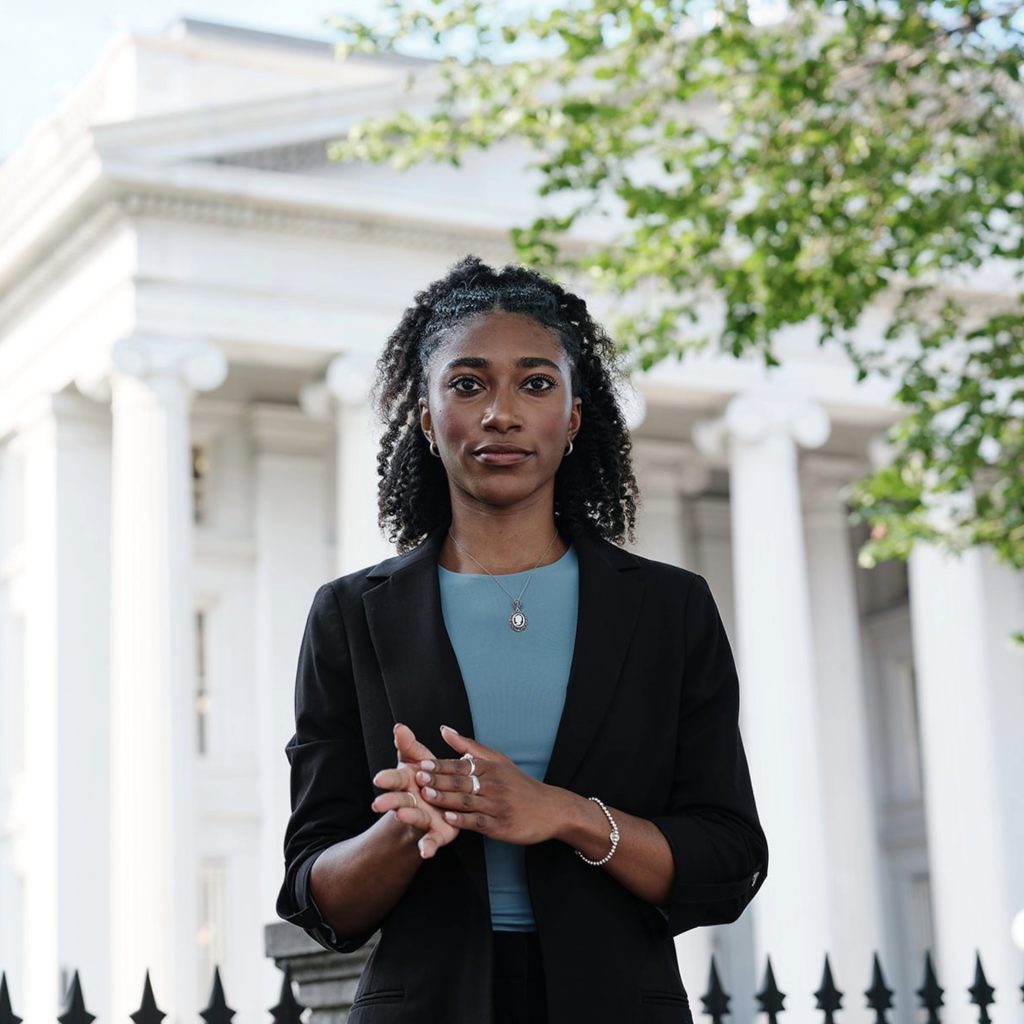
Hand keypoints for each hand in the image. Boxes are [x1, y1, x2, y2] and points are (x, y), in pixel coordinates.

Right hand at [371, 723, 458, 858]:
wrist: (440, 805)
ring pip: (414, 818)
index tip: (379, 778)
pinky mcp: (436, 833)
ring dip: (408, 818)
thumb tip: (399, 726)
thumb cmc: (427, 778)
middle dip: (390, 802)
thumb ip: (408, 745)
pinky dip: (428, 847)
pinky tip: (426, 853)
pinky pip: (431, 841)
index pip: (395, 779)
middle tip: (379, 804)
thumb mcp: (418, 760)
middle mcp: (411, 802)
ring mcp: (422, 819)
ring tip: (402, 816)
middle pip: (399, 801)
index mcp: (407, 782)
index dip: (388, 779)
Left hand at [416, 725, 570, 844]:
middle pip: (461, 782)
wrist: (550, 809)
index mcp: (491, 768)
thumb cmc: (518, 784)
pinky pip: (478, 822)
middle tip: (418, 778)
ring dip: (446, 799)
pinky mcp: (501, 826)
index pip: (461, 765)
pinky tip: (448, 819)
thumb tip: (443, 730)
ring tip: (426, 796)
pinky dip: (463, 820)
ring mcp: (497, 806)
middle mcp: (494, 785)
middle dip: (438, 780)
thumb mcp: (498, 760)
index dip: (440, 766)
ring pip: (467, 801)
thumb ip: (468, 746)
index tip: (420, 765)